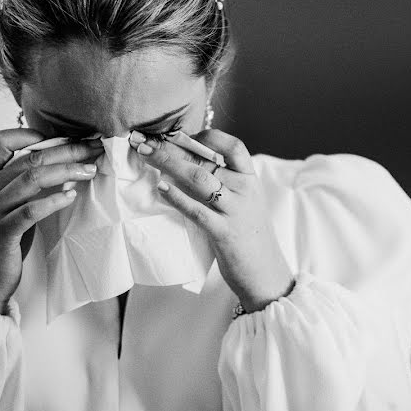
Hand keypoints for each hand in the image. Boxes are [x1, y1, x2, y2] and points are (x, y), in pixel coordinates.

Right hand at [0, 128, 104, 313]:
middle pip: (30, 158)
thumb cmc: (9, 236)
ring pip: (31, 179)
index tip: (63, 137)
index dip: (31, 133)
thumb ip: (29, 181)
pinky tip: (71, 197)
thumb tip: (68, 159)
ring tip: (90, 170)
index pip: (1, 141)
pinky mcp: (2, 232)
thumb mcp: (15, 203)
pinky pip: (30, 211)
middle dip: (66, 150)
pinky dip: (53, 201)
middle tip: (94, 149)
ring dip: (66, 171)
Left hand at [129, 129, 294, 312]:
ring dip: (168, 165)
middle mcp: (245, 190)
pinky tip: (161, 188)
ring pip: (199, 179)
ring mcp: (235, 211)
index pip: (233, 147)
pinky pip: (197, 210)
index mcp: (251, 179)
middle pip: (206, 161)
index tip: (182, 136)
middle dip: (172, 149)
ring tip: (146, 156)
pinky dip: (177, 197)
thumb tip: (186, 165)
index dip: (208, 137)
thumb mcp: (244, 203)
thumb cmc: (248, 237)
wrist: (265, 274)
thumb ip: (224, 183)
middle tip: (144, 142)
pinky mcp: (223, 233)